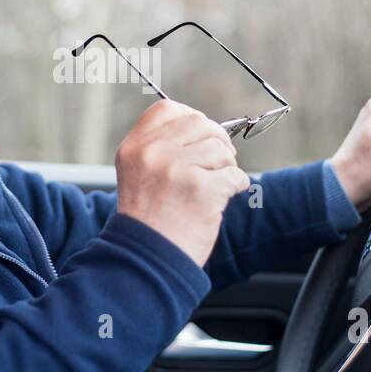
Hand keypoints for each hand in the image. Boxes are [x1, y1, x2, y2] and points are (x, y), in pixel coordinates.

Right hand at [116, 100, 251, 267]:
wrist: (147, 261)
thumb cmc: (149, 222)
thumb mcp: (138, 175)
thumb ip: (161, 148)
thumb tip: (205, 128)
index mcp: (134, 147)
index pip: (167, 109)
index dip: (190, 117)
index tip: (201, 134)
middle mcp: (151, 153)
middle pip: (200, 123)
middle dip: (217, 140)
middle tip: (221, 159)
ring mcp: (175, 169)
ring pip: (220, 150)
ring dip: (226, 168)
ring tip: (214, 188)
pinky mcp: (200, 189)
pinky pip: (235, 175)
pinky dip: (236, 186)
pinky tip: (223, 198)